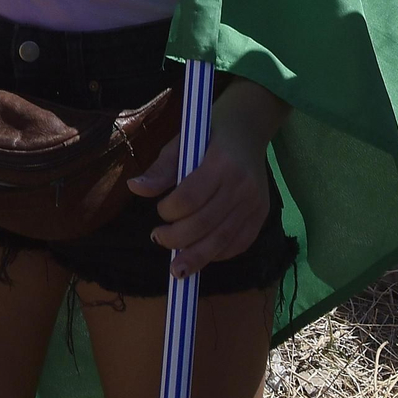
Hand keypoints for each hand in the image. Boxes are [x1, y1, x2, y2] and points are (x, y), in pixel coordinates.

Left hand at [129, 81, 284, 277]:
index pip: (191, 197)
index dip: (170, 211)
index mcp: (221, 163)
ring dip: (197, 257)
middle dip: (178, 239)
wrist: (248, 129)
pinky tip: (201, 257)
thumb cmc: (207, 134)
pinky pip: (240, 243)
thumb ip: (161, 169)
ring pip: (224, 239)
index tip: (158, 212)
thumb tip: (134, 188)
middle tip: (158, 239)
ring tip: (177, 268)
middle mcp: (242, 186)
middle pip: (207, 223)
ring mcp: (255, 203)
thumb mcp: (181, 143)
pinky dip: (219, 254)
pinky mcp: (262, 214)